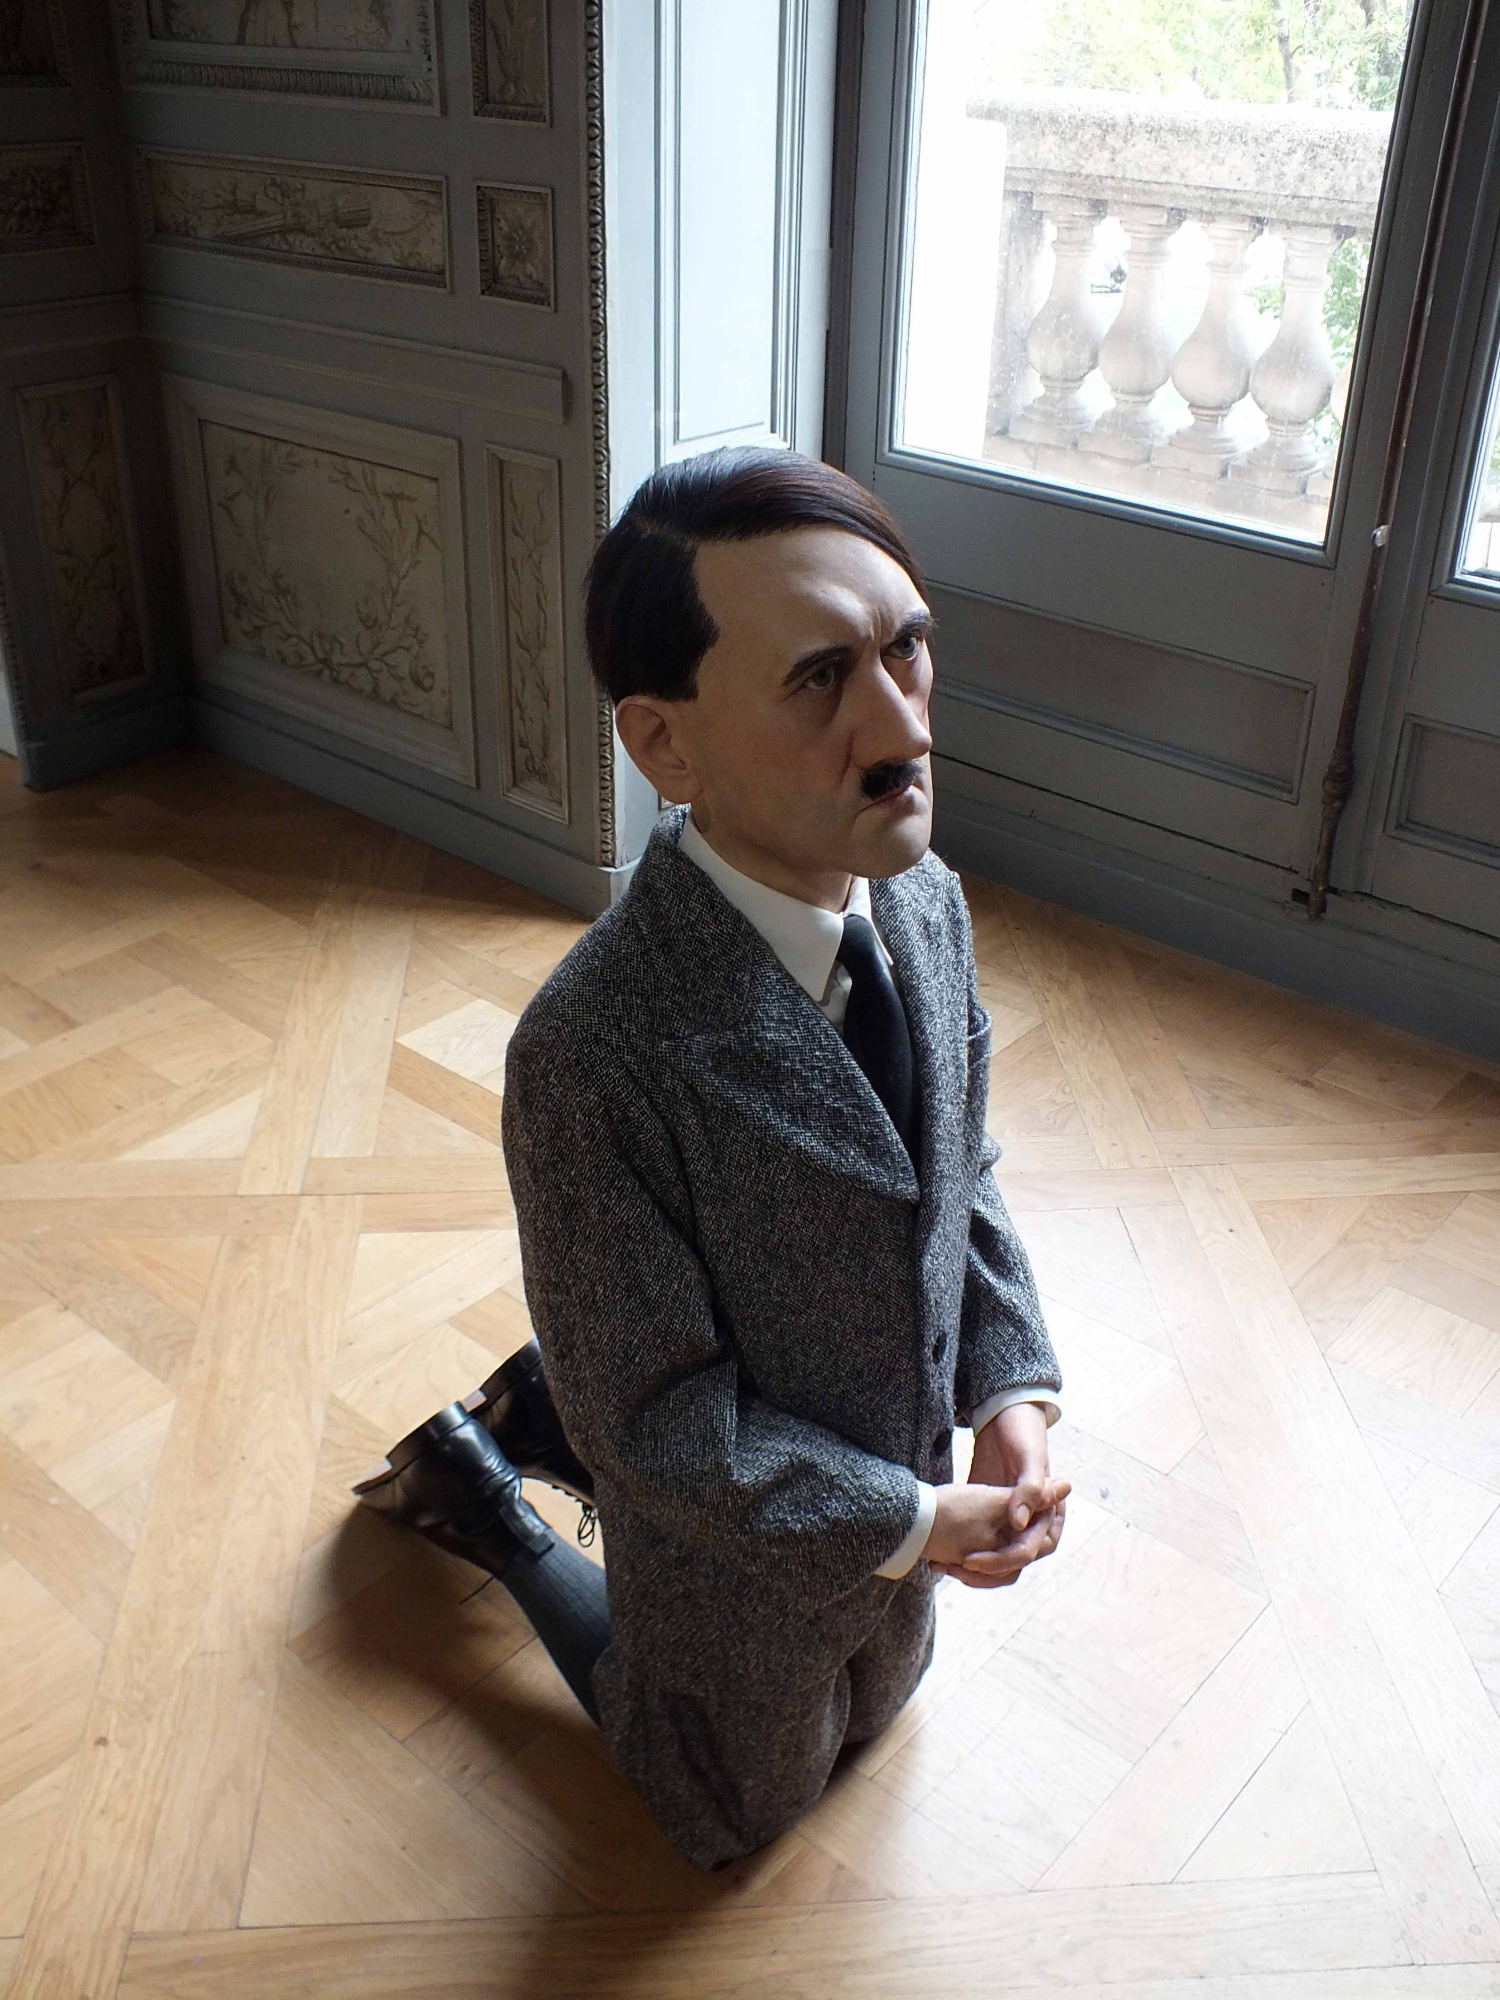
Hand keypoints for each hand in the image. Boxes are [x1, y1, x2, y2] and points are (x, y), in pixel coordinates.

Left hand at [932, 1402, 1068, 1589]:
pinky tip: (938, 1554)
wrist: (1005, 1413)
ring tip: (941, 1565)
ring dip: (972, 1567)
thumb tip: (1020, 1524)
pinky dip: (962, 1550)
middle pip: (1012, 1561)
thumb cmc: (1023, 1433)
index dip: (1003, 1560)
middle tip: (952, 1568)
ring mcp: (1011, 1520)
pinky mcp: (990, 1515)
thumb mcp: (1029, 1458)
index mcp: (1051, 1515)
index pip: (1031, 1550)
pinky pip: (980, 1542)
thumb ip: (1030, 1489)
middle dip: (983, 1570)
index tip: (971, 1559)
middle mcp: (1033, 1522)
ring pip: (995, 1557)